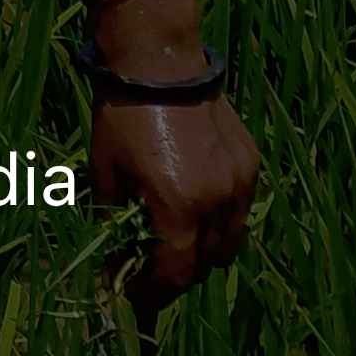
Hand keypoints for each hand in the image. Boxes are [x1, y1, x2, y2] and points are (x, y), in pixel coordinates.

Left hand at [78, 0, 261, 326]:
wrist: (159, 61)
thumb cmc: (122, 117)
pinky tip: (197, 203)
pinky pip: (241, 206)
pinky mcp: (250, 160)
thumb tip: (113, 261)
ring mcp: (241, 180)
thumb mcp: (105, 174)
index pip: (175, 275)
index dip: (154, 292)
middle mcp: (218, 200)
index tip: (136, 294)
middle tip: (153, 266)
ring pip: (232, 239)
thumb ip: (113, 222)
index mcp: (179, 208)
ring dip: (206, 248)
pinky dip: (221, 216)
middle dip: (181, 273)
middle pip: (208, 264)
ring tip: (178, 238)